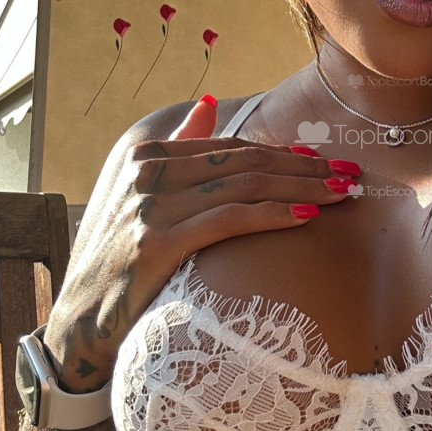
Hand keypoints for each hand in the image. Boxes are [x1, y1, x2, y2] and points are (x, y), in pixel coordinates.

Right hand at [44, 96, 359, 386]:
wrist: (79, 324)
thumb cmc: (119, 264)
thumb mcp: (142, 198)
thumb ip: (177, 151)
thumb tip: (210, 106)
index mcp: (147, 155)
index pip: (232, 148)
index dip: (283, 153)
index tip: (325, 161)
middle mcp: (147, 172)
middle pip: (245, 162)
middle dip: (306, 167)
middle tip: (352, 175)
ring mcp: (150, 204)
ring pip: (245, 185)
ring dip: (303, 186)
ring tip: (343, 194)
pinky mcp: (156, 240)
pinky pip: (228, 218)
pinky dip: (273, 213)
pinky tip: (308, 215)